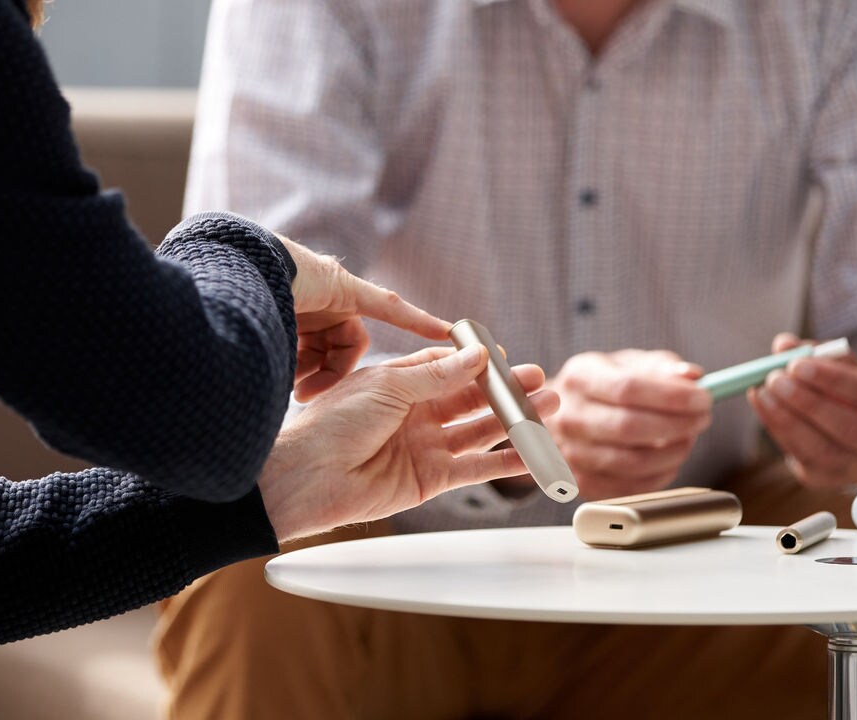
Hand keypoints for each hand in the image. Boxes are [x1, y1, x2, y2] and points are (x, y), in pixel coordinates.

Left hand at [257, 345, 559, 541]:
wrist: (307, 477)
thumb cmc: (332, 425)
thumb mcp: (388, 387)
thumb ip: (437, 376)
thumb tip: (476, 356)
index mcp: (400, 384)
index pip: (449, 367)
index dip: (478, 362)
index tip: (506, 355)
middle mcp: (415, 414)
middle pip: (471, 399)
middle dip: (506, 390)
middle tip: (540, 379)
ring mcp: (424, 447)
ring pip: (480, 431)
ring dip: (514, 421)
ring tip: (548, 406)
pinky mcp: (430, 480)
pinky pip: (475, 468)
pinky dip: (504, 461)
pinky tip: (530, 452)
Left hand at [279, 237, 450, 401]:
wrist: (237, 267)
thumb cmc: (285, 271)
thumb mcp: (334, 288)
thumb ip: (376, 305)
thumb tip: (408, 319)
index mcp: (342, 288)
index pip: (389, 307)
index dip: (418, 321)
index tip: (448, 334)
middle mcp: (324, 301)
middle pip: (346, 347)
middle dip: (330, 372)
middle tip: (307, 393)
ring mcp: (301, 313)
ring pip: (320, 355)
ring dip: (308, 374)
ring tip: (286, 386)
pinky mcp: (280, 322)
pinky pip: (297, 354)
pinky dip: (291, 368)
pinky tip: (273, 376)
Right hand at [544, 350, 711, 499]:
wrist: (565, 416)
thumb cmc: (605, 387)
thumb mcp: (629, 364)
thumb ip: (661, 366)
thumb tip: (691, 376)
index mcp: (579, 378)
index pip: (627, 388)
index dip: (671, 396)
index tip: (703, 398)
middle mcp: (568, 417)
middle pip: (628, 427)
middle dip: (677, 424)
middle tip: (702, 418)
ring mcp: (571, 454)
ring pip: (632, 462)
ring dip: (672, 452)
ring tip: (688, 437)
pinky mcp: (582, 483)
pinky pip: (630, 488)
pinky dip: (660, 475)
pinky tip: (670, 459)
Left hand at [748, 333, 856, 487]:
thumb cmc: (854, 391)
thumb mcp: (847, 366)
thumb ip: (819, 353)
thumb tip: (784, 345)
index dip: (834, 380)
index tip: (797, 364)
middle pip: (849, 428)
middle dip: (807, 402)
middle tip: (775, 378)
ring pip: (822, 449)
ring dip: (786, 419)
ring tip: (762, 391)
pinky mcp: (829, 480)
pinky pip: (801, 457)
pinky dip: (777, 429)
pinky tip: (763, 406)